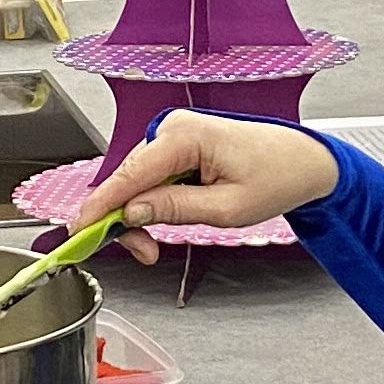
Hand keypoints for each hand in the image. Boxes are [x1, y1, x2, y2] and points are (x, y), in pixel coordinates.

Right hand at [74, 111, 339, 264]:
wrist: (304, 161)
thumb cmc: (277, 176)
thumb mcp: (226, 208)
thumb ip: (174, 209)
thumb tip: (131, 212)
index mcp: (184, 137)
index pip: (127, 176)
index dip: (98, 207)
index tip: (78, 232)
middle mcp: (172, 128)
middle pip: (126, 181)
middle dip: (123, 221)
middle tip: (142, 255)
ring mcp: (173, 135)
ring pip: (134, 183)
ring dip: (136, 216)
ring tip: (153, 246)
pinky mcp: (177, 146)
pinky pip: (149, 178)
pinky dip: (148, 204)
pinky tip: (157, 223)